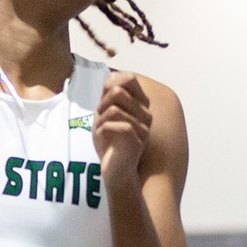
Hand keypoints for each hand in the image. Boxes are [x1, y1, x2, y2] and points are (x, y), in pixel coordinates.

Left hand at [93, 70, 152, 184]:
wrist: (115, 172)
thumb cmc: (109, 144)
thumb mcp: (106, 115)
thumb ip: (109, 96)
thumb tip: (111, 74)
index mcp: (141, 106)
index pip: (130, 78)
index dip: (110, 85)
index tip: (103, 101)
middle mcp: (146, 114)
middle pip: (118, 91)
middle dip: (102, 105)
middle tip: (100, 120)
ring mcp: (143, 127)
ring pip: (114, 108)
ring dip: (100, 120)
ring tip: (101, 131)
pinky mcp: (136, 140)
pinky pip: (112, 123)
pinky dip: (101, 130)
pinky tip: (103, 139)